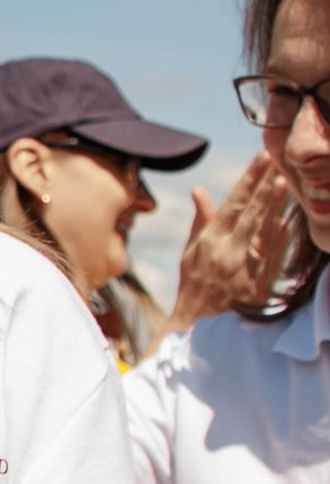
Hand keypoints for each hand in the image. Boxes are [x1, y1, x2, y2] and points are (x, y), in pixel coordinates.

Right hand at [169, 152, 293, 335]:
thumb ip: (201, 220)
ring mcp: (242, 265)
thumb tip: (199, 189)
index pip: (231, 202)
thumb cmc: (193, 287)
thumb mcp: (190, 252)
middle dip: (264, 182)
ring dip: (275, 203)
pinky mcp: (256, 281)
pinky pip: (273, 253)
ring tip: (287, 179)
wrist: (196, 327)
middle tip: (278, 157)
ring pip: (262, 228)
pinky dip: (283, 233)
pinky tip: (294, 216)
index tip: (260, 157)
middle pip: (249, 210)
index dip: (248, 179)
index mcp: (209, 240)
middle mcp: (225, 249)